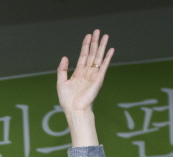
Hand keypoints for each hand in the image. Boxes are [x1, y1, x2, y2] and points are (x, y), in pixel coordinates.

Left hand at [56, 30, 113, 146]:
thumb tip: (65, 57)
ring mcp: (94, 75)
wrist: (74, 109)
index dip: (85, 45)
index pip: (83, 56)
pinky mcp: (99, 79)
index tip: (88, 35)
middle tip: (97, 31)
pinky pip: (104, 66)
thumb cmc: (67, 100)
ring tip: (105, 35)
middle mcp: (87, 72)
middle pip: (92, 54)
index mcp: (79, 73)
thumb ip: (62, 69)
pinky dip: (107, 57)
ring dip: (102, 46)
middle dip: (95, 42)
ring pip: (98, 57)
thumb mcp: (61, 82)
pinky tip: (111, 49)